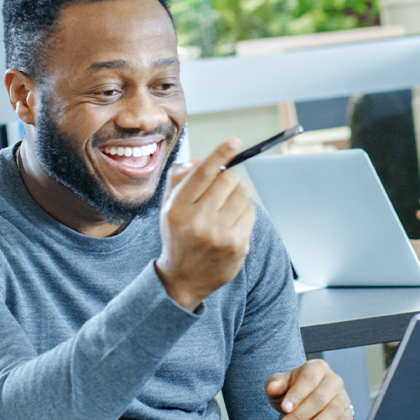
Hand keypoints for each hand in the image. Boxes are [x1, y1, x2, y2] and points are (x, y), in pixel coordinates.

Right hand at [155, 138, 256, 310]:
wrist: (183, 279)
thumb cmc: (178, 235)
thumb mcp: (169, 207)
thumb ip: (181, 178)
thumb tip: (203, 160)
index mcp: (177, 208)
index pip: (204, 173)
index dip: (221, 153)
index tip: (235, 141)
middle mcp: (198, 221)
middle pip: (228, 179)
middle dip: (228, 177)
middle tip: (222, 187)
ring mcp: (219, 235)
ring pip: (243, 193)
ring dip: (237, 194)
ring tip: (225, 208)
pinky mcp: (237, 245)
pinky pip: (250, 212)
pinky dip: (244, 212)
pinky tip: (231, 223)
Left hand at [266, 359, 352, 419]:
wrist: (306, 398)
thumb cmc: (293, 388)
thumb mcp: (280, 383)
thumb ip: (275, 384)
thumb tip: (273, 387)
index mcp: (317, 368)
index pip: (308, 380)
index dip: (297, 395)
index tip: (285, 408)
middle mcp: (333, 380)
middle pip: (318, 399)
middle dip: (299, 417)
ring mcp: (343, 397)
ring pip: (332, 413)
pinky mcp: (348, 413)